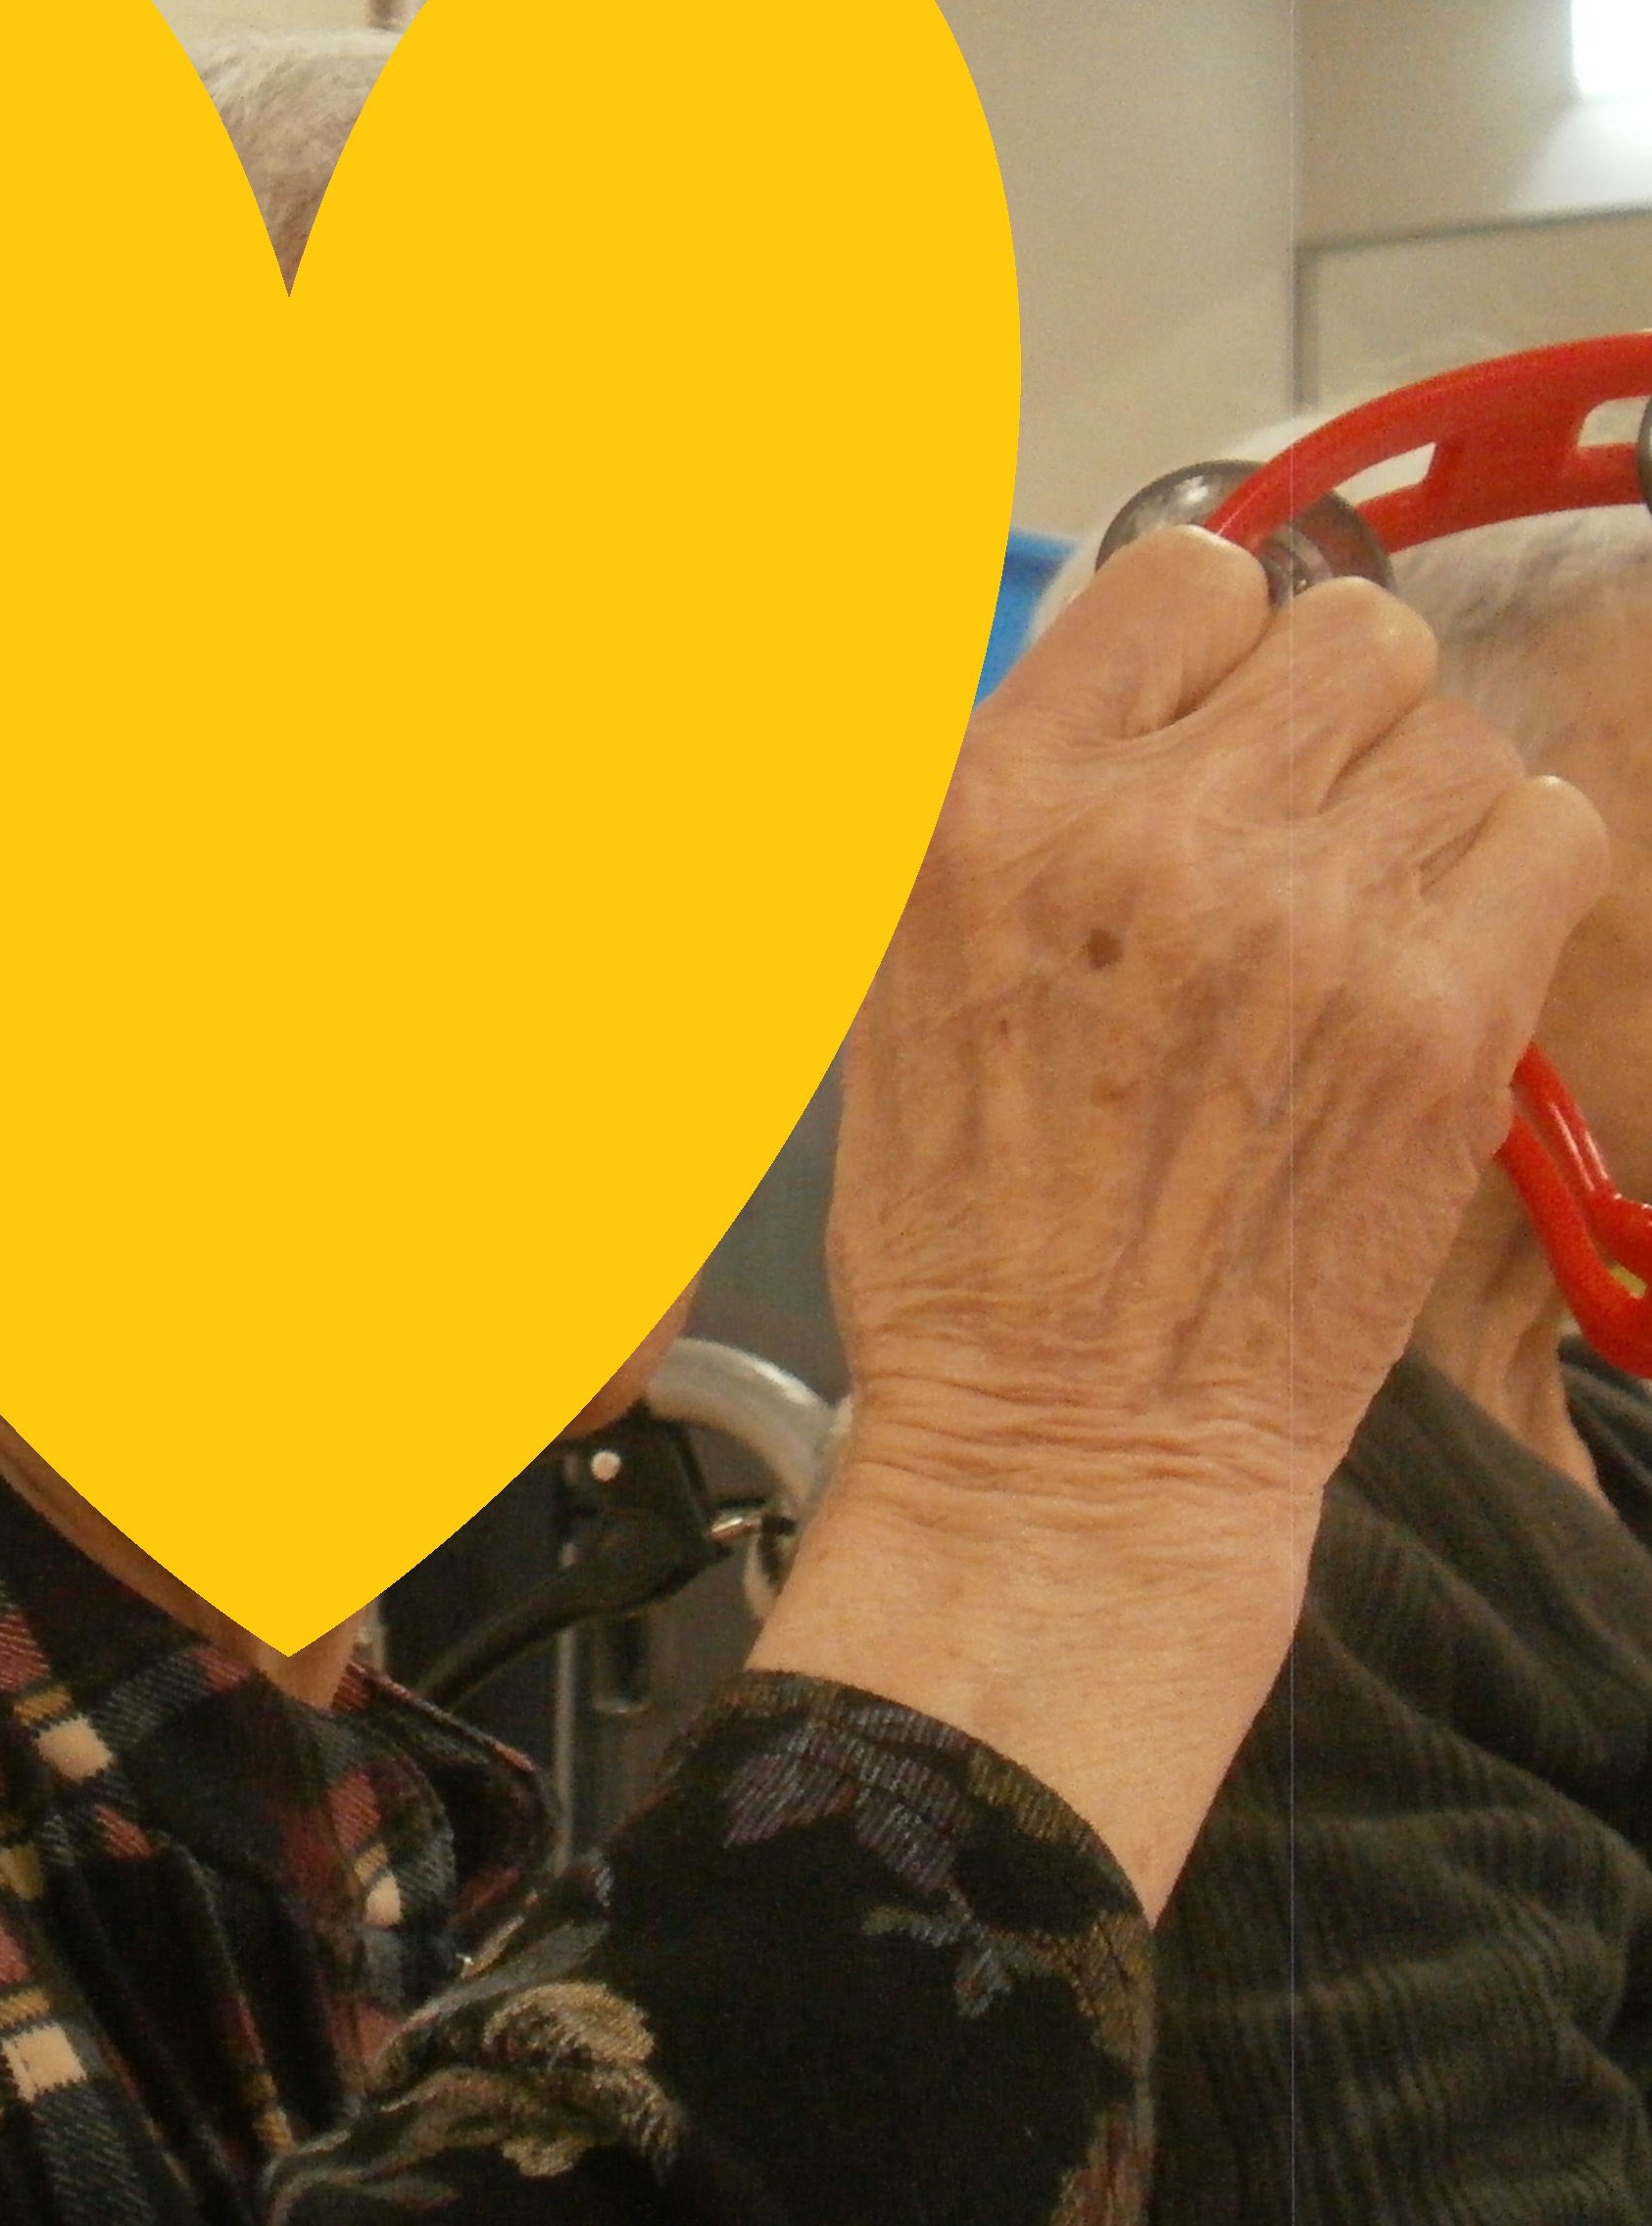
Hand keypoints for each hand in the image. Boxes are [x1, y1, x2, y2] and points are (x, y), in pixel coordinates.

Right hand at [750, 527, 1604, 1910]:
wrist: (1075, 1441)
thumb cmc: (971, 1238)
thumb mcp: (885, 989)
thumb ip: (987, 810)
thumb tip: (1101, 680)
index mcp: (992, 813)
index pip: (1179, 579)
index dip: (1200, 652)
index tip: (1201, 725)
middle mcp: (1153, 836)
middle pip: (1345, 633)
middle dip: (1321, 723)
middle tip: (1285, 832)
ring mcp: (1313, 919)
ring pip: (1454, 730)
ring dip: (1410, 811)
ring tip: (1348, 924)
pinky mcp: (1444, 1013)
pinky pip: (1546, 831)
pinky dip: (1498, 883)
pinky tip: (1421, 965)